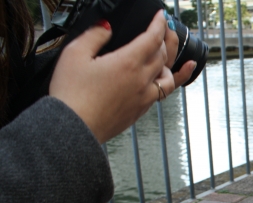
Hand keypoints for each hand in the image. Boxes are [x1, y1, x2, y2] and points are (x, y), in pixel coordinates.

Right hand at [50, 10, 193, 143]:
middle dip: (166, 38)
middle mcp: (141, 80)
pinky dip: (171, 82)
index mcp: (127, 63)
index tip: (162, 16)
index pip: (152, 38)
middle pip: (163, 55)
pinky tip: (172, 79)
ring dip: (171, 61)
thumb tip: (106, 26)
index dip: (159, 24)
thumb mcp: (74, 54)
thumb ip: (94, 36)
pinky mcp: (141, 110)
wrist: (74, 128)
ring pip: (168, 76)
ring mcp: (144, 97)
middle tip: (164, 28)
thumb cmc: (72, 95)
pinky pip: (163, 93)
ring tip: (170, 51)